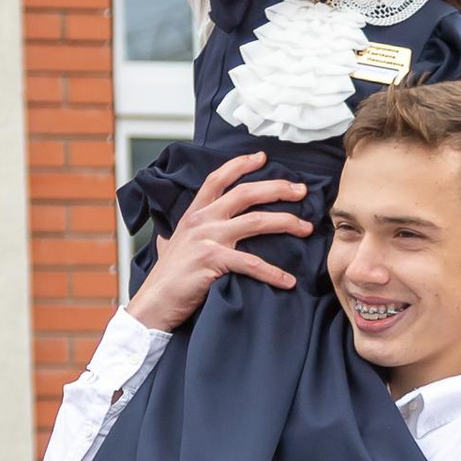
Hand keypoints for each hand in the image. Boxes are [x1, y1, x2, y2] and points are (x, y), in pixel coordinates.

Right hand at [132, 151, 314, 331]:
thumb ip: (179, 234)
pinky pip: (251, 263)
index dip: (240, 165)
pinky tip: (288, 280)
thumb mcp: (170, 245)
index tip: (262, 157)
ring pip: (255, 222)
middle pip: (245, 194)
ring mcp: (207, 239)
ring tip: (306, 229)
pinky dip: (273, 273)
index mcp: (193, 214)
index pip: (217, 179)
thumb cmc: (166, 278)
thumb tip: (171, 234)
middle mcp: (201, 221)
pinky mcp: (213, 261)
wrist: (154, 303)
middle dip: (277, 188)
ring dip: (286, 223)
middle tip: (301, 191)